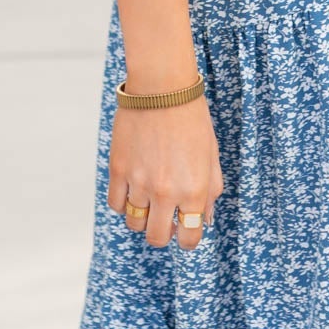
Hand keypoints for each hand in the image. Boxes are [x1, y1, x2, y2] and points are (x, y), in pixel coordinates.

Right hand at [107, 94, 224, 249]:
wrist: (162, 90)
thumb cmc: (192, 120)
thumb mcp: (212, 156)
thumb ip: (211, 191)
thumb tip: (205, 217)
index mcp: (194, 190)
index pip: (189, 238)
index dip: (187, 239)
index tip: (185, 229)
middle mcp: (166, 192)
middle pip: (156, 238)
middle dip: (163, 234)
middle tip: (165, 219)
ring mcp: (139, 182)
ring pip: (134, 223)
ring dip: (142, 217)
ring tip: (149, 199)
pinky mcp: (118, 170)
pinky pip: (116, 204)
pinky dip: (124, 203)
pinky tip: (133, 189)